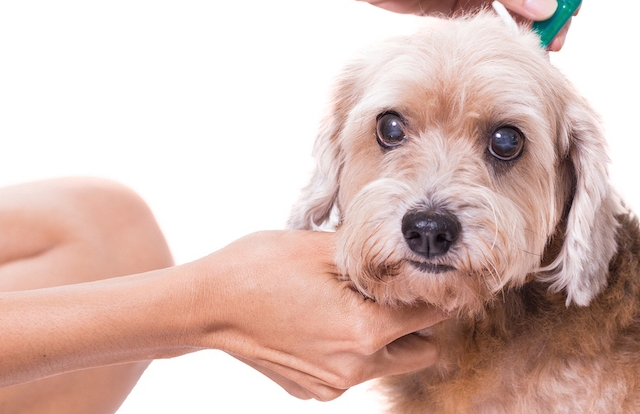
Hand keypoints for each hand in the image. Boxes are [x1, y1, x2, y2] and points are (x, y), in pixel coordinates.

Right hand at [184, 230, 445, 400]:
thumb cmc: (261, 267)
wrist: (205, 304)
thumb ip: (375, 258)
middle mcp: (354, 368)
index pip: (431, 317)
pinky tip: (320, 319)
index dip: (434, 292)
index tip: (428, 275)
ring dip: (382, 338)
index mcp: (365, 333)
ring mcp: (331, 385)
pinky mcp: (310, 390)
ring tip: (349, 301)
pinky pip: (350, 371)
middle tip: (392, 291)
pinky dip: (348, 349)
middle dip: (416, 324)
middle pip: (420, 352)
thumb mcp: (324, 248)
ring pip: (385, 364)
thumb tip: (409, 255)